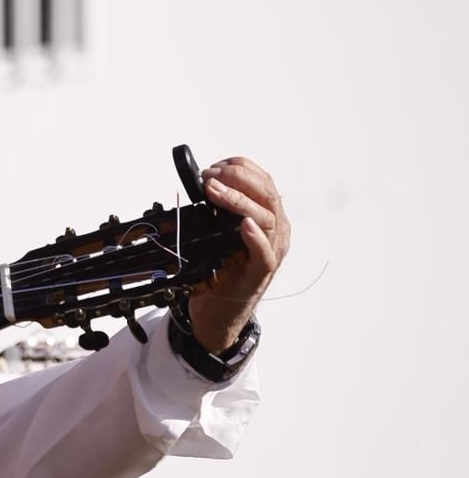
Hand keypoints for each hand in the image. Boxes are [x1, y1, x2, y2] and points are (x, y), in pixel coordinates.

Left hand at [187, 157, 291, 352]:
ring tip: (215, 191)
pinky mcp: (261, 272)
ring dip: (238, 201)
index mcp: (268, 217)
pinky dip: (255, 237)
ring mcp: (271, 251)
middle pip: (267, 194)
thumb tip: (200, 185)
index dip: (240, 169)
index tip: (215, 166)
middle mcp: (276, 230)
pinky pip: (264, 253)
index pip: (263, 182)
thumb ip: (216, 211)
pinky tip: (244, 225)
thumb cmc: (219, 269)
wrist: (218, 311)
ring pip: (266, 218)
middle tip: (210, 176)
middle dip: (238, 179)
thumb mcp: (217, 232)